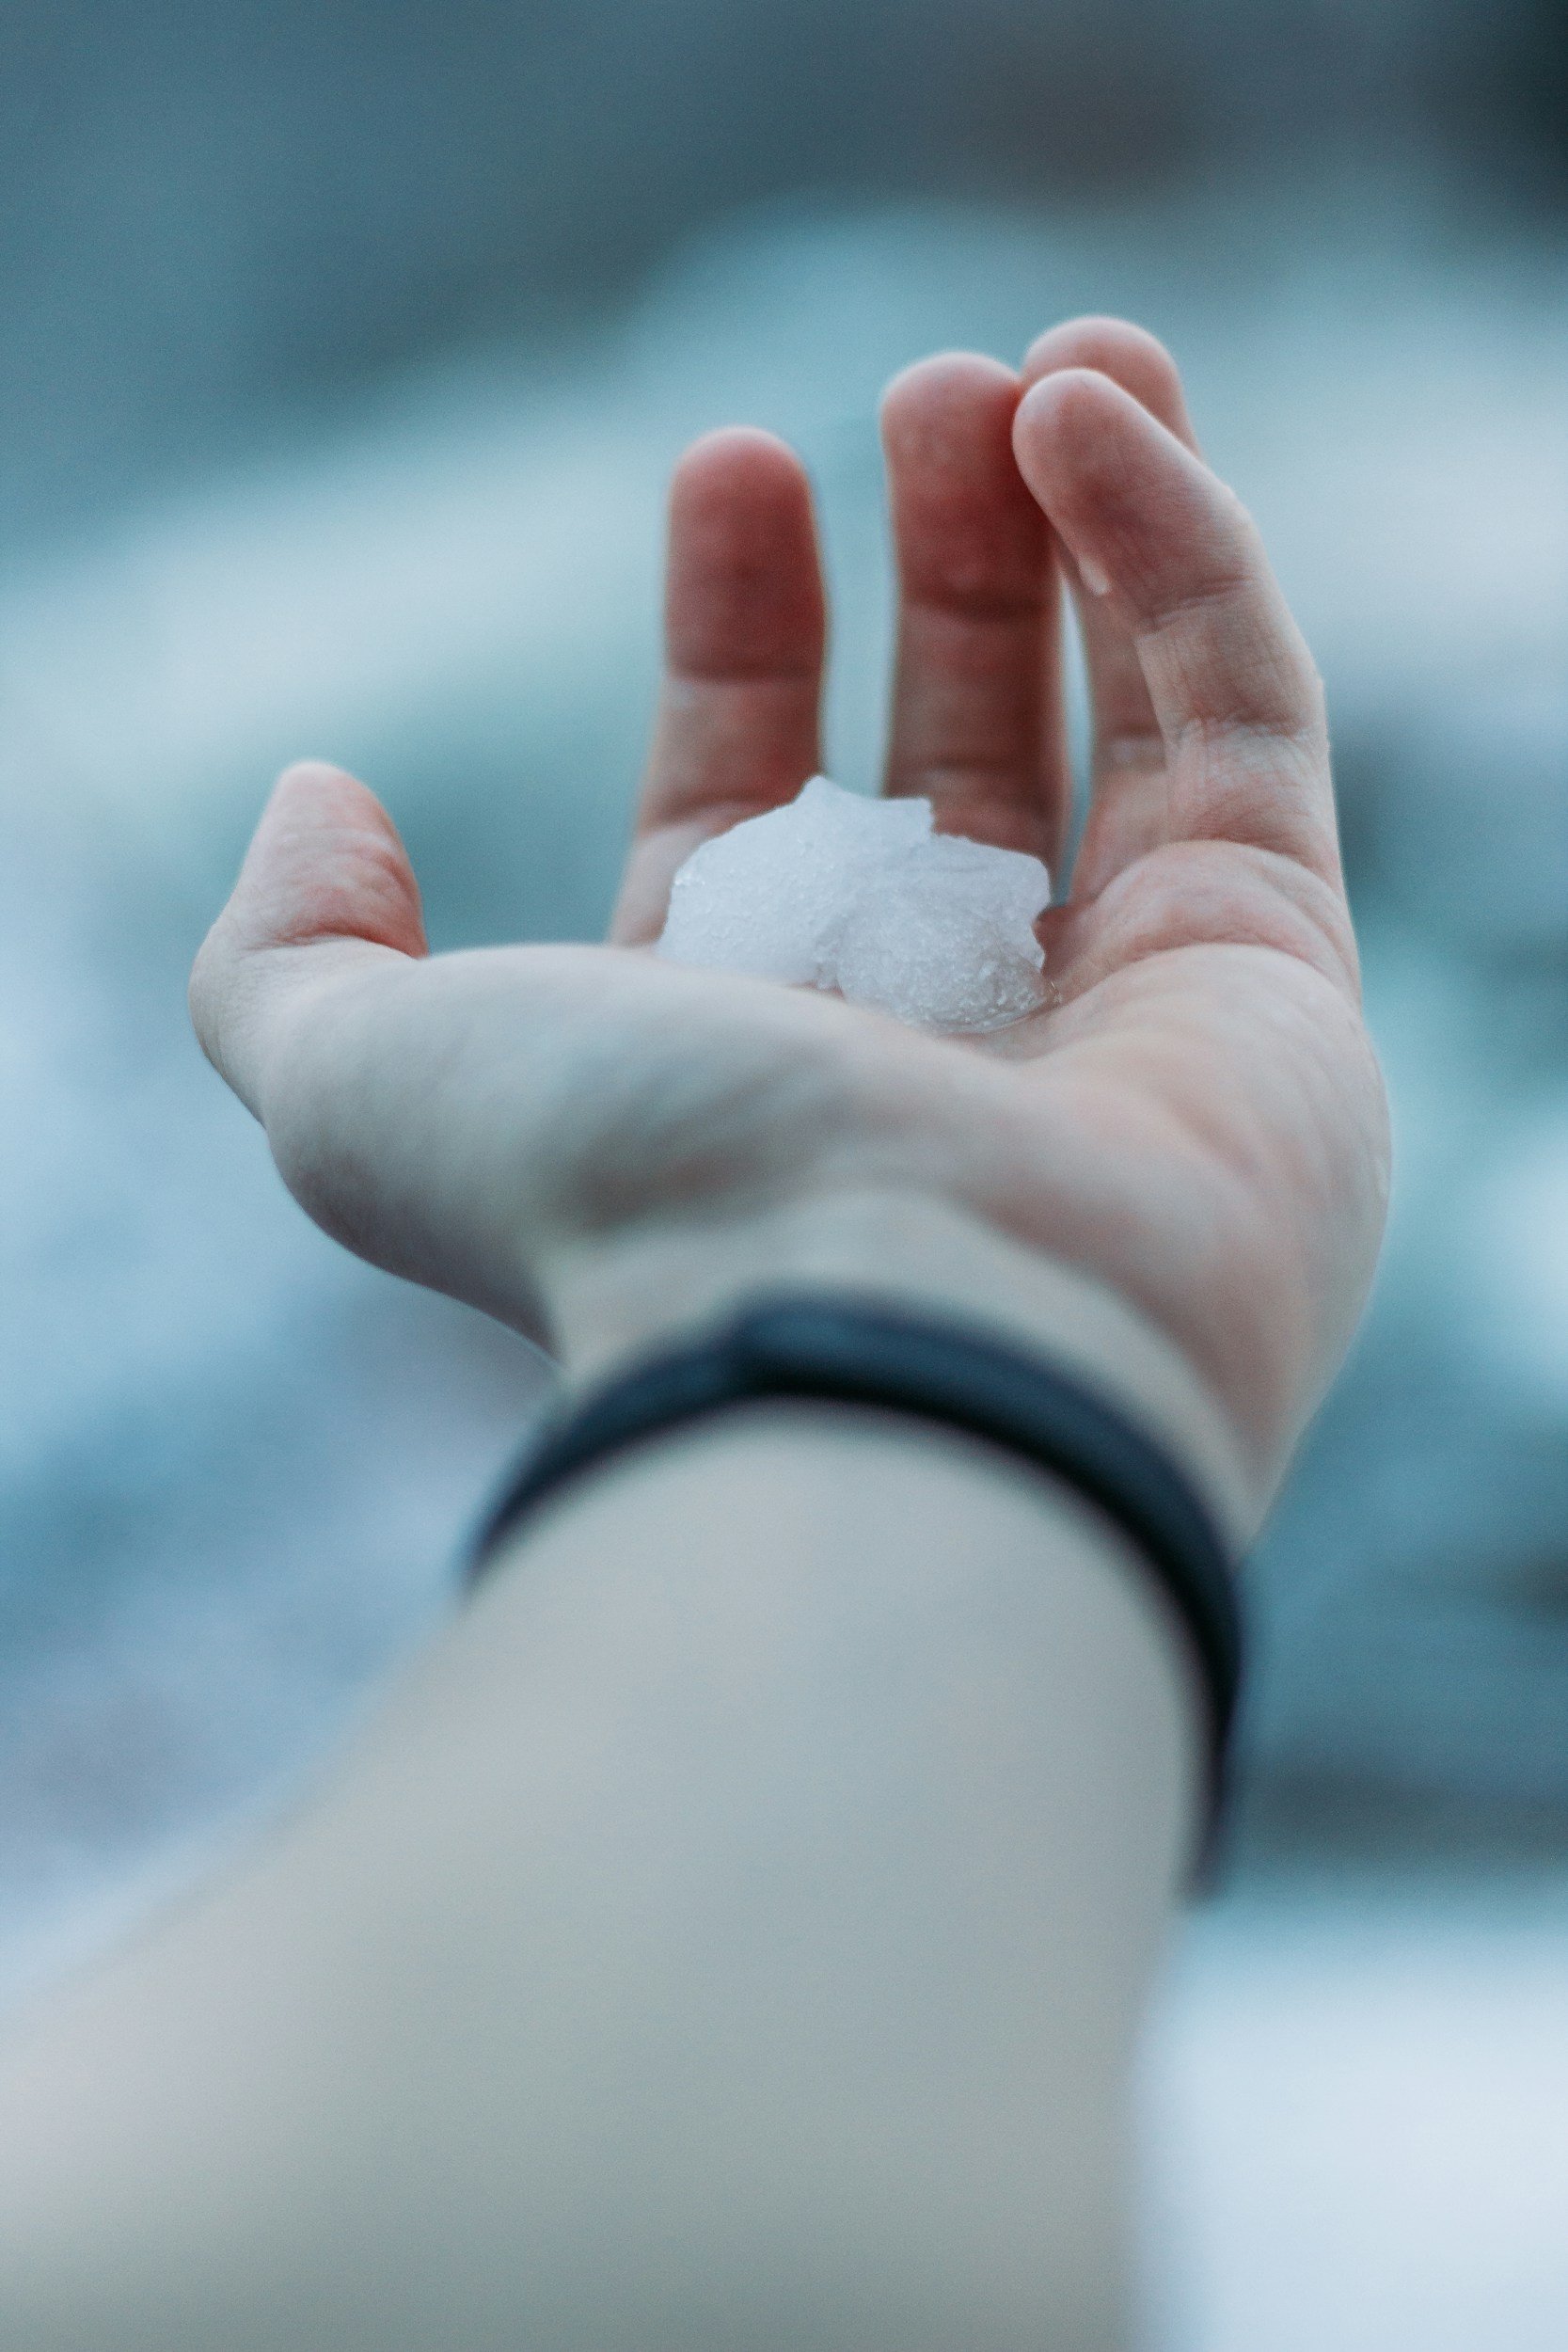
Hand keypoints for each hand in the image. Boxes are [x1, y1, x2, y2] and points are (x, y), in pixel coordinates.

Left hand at [190, 318, 1387, 1516]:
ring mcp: (1117, 1001)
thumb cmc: (631, 1207)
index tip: (731, 461)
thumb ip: (287, 955)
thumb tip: (321, 795)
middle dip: (941, 560)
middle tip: (928, 386)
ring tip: (1048, 362)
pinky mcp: (1274, 963)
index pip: (751, 800)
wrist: (897, 1340)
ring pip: (1124, 720)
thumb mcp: (355, 1089)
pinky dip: (1185, 553)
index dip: (738, 627)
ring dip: (1084, 528)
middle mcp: (934, 1031)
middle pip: (952, 747)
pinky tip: (1100, 409)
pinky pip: (1244, 714)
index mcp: (741, 1048)